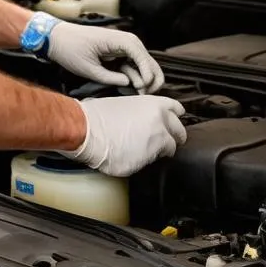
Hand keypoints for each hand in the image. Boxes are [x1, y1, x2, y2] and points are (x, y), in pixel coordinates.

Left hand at [46, 22, 164, 91]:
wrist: (56, 37)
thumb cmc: (69, 49)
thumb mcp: (87, 68)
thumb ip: (109, 77)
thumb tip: (129, 83)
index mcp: (118, 40)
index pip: (141, 55)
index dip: (146, 72)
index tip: (143, 86)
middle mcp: (125, 40)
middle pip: (148, 59)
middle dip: (151, 77)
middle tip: (144, 94)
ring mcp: (122, 45)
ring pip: (143, 62)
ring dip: (145, 77)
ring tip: (139, 92)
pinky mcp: (118, 51)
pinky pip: (133, 63)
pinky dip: (136, 74)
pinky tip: (133, 86)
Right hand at [60, 95, 186, 176]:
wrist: (85, 130)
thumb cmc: (96, 115)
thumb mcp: (122, 104)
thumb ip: (141, 112)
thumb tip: (143, 119)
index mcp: (154, 105)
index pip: (177, 110)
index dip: (174, 117)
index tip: (171, 121)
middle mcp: (160, 123)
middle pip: (180, 132)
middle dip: (173, 136)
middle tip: (161, 139)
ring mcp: (156, 143)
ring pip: (169, 149)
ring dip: (159, 149)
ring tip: (141, 148)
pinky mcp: (148, 161)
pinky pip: (152, 162)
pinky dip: (145, 160)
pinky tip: (132, 155)